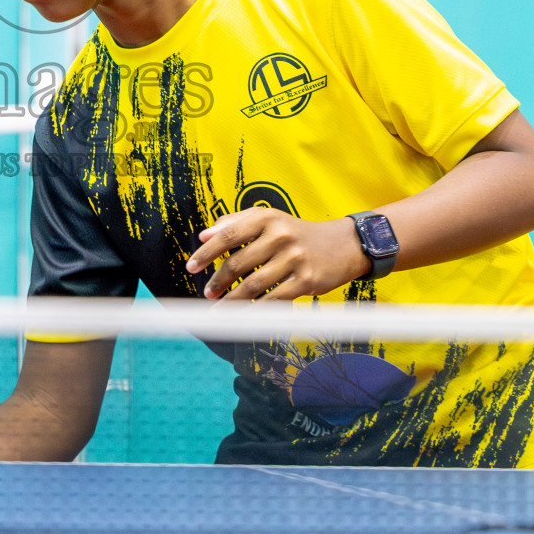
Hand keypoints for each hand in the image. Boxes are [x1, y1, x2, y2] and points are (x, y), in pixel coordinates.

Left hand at [185, 208, 371, 300]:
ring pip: (253, 285)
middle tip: (207, 292)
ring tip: (219, 308)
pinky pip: (274, 299)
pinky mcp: (306, 280)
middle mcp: (280, 235)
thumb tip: (204, 235)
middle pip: (238, 262)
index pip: (228, 235)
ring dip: (231, 300)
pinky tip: (244, 316)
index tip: (190, 267)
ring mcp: (295, 258)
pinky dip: (255, 310)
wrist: (343, 245)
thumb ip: (235, 222)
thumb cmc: (297, 232)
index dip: (206, 253)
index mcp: (267, 217)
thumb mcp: (269, 218)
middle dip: (218, 281)